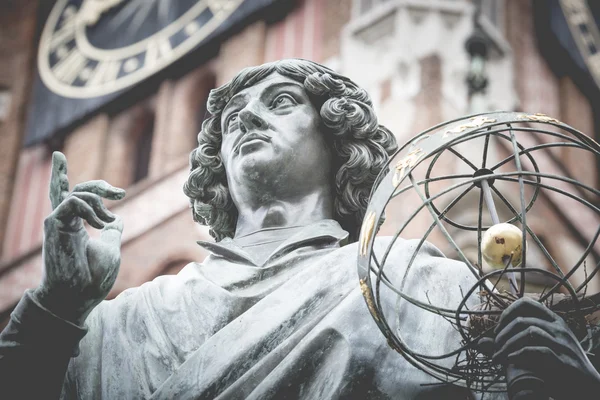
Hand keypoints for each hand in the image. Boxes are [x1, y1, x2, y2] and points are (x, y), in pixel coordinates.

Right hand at [33, 152, 125, 325]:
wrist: (79, 296)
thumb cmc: (94, 278)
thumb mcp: (110, 248)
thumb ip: (111, 231)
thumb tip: (117, 218)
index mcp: (78, 227)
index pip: (81, 198)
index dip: (101, 190)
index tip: (121, 194)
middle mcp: (67, 223)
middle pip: (76, 190)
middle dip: (99, 185)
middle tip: (120, 193)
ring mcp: (59, 223)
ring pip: (74, 193)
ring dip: (97, 201)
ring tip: (107, 221)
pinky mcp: (53, 225)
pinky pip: (71, 202)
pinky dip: (89, 208)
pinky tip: (99, 225)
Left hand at [491, 297, 599, 398]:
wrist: (588, 388)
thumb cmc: (558, 368)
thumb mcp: (535, 351)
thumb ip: (510, 344)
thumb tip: (479, 343)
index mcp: (553, 321)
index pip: (526, 303)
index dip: (506, 313)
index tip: (497, 330)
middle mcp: (559, 328)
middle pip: (522, 319)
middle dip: (502, 333)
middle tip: (495, 348)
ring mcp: (563, 343)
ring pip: (528, 332)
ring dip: (507, 344)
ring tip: (498, 357)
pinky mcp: (564, 360)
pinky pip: (537, 350)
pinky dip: (519, 354)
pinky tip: (510, 361)